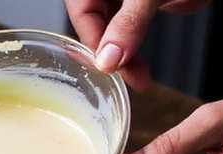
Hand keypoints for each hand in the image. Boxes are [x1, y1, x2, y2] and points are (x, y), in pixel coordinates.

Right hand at [64, 0, 210, 90]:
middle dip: (110, 54)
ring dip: (122, 56)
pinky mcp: (142, 4)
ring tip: (138, 77)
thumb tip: (108, 60)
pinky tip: (140, 66)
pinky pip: (127, 29)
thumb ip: (128, 24)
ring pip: (110, 30)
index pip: (81, 13)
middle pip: (93, 24)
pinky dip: (133, 48)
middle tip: (128, 77)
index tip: (109, 67)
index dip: (93, 41)